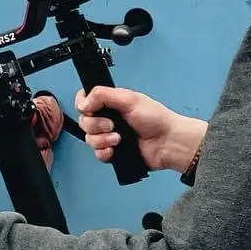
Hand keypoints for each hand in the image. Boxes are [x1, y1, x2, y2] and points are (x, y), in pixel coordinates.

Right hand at [74, 86, 205, 174]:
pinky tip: (115, 150)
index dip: (83, 106)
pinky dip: (105, 152)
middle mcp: (107, 119)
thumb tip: (82, 103)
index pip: (84, 101)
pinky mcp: (113, 153)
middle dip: (96, 125)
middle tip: (113, 125)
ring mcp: (109, 137)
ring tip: (119, 138)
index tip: (91, 109)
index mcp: (110, 103)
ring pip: (89, 139)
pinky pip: (97, 154)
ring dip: (103, 139)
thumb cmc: (156, 119)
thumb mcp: (129, 99)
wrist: (167, 143)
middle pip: (84, 122)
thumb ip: (103, 95)